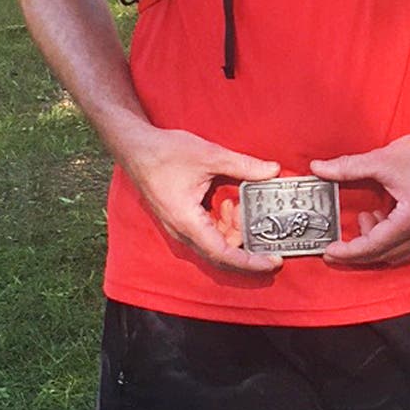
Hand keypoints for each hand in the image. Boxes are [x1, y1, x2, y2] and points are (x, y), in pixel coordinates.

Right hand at [123, 127, 282, 274]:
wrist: (136, 148)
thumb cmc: (165, 152)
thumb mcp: (210, 156)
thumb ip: (244, 165)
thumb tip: (272, 170)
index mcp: (188, 222)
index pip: (224, 254)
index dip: (251, 262)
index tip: (273, 262)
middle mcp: (182, 232)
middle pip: (221, 252)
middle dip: (246, 243)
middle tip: (266, 228)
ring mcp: (180, 228)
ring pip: (214, 242)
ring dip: (233, 229)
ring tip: (241, 205)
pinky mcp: (181, 220)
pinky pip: (206, 232)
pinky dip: (222, 222)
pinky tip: (228, 203)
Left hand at [312, 119, 409, 266]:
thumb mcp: (383, 159)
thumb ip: (347, 167)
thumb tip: (318, 168)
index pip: (373, 246)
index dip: (348, 252)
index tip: (329, 252)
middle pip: (384, 255)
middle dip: (358, 251)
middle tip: (336, 245)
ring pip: (397, 254)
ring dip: (376, 244)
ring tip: (365, 217)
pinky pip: (409, 247)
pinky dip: (391, 240)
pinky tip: (382, 218)